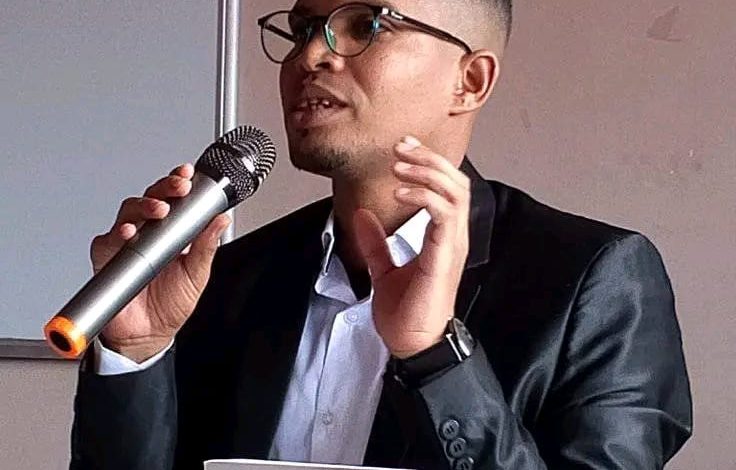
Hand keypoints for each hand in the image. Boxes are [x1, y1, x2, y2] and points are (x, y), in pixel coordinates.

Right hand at [90, 163, 230, 361]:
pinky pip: (108, 241)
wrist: (149, 336)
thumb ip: (206, 246)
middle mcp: (147, 234)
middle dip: (163, 189)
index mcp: (171, 233)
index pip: (173, 200)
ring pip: (129, 213)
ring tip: (159, 210)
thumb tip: (220, 220)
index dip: (178, 184)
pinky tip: (129, 233)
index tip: (188, 175)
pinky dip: (117, 234)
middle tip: (178, 188)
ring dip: (143, 207)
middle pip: (150, 199)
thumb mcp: (197, 274)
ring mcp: (126, 244)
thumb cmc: (171, 305)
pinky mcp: (108, 259)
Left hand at [354, 136, 469, 358]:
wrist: (413, 345)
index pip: (446, 188)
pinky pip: (443, 215)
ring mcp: (451, 246)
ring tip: (400, 165)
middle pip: (456, 182)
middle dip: (429, 159)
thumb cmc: (407, 314)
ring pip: (455, 192)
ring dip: (427, 172)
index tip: (403, 148)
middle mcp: (452, 237)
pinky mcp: (443, 257)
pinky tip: (400, 194)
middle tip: (401, 147)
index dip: (427, 163)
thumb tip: (362, 216)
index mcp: (442, 238)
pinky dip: (423, 197)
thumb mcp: (384, 269)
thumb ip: (376, 242)